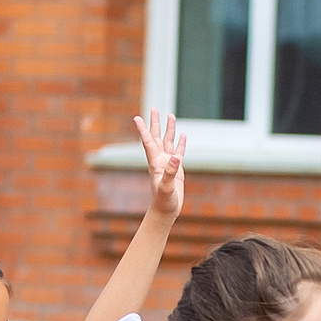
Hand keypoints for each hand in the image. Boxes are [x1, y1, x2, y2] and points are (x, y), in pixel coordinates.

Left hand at [132, 108, 186, 224]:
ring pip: (168, 142)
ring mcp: (168, 164)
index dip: (143, 130)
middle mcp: (160, 160)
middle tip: (154, 109)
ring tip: (171, 116)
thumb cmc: (163, 202)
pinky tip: (183, 135)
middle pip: (156, 137)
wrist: (165, 212)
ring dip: (169, 130)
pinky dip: (180, 143)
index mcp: (155, 163)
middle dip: (155, 123)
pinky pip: (179, 152)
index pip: (148, 142)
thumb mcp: (166, 188)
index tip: (137, 118)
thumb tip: (176, 156)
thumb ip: (170, 172)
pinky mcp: (177, 169)